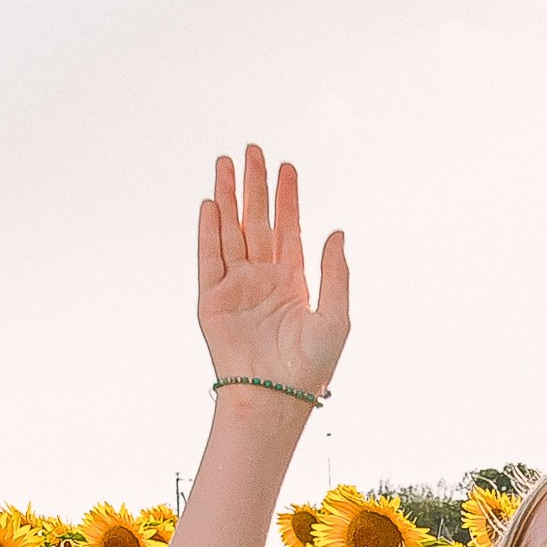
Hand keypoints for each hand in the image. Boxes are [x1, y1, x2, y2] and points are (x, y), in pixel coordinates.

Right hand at [197, 149, 350, 399]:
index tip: (288, 168)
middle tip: (254, 149)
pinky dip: (209, 231)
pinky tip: (212, 203)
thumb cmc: (310, 367)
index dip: (288, 198)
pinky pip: (209, 257)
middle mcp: (262, 280)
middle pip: (257, 222)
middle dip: (256, 186)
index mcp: (292, 283)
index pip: (289, 230)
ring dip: (229, 197)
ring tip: (226, 163)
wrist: (274, 397)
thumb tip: (337, 231)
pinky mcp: (211, 300)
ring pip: (231, 231)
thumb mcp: (336, 316)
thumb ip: (336, 272)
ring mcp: (235, 287)